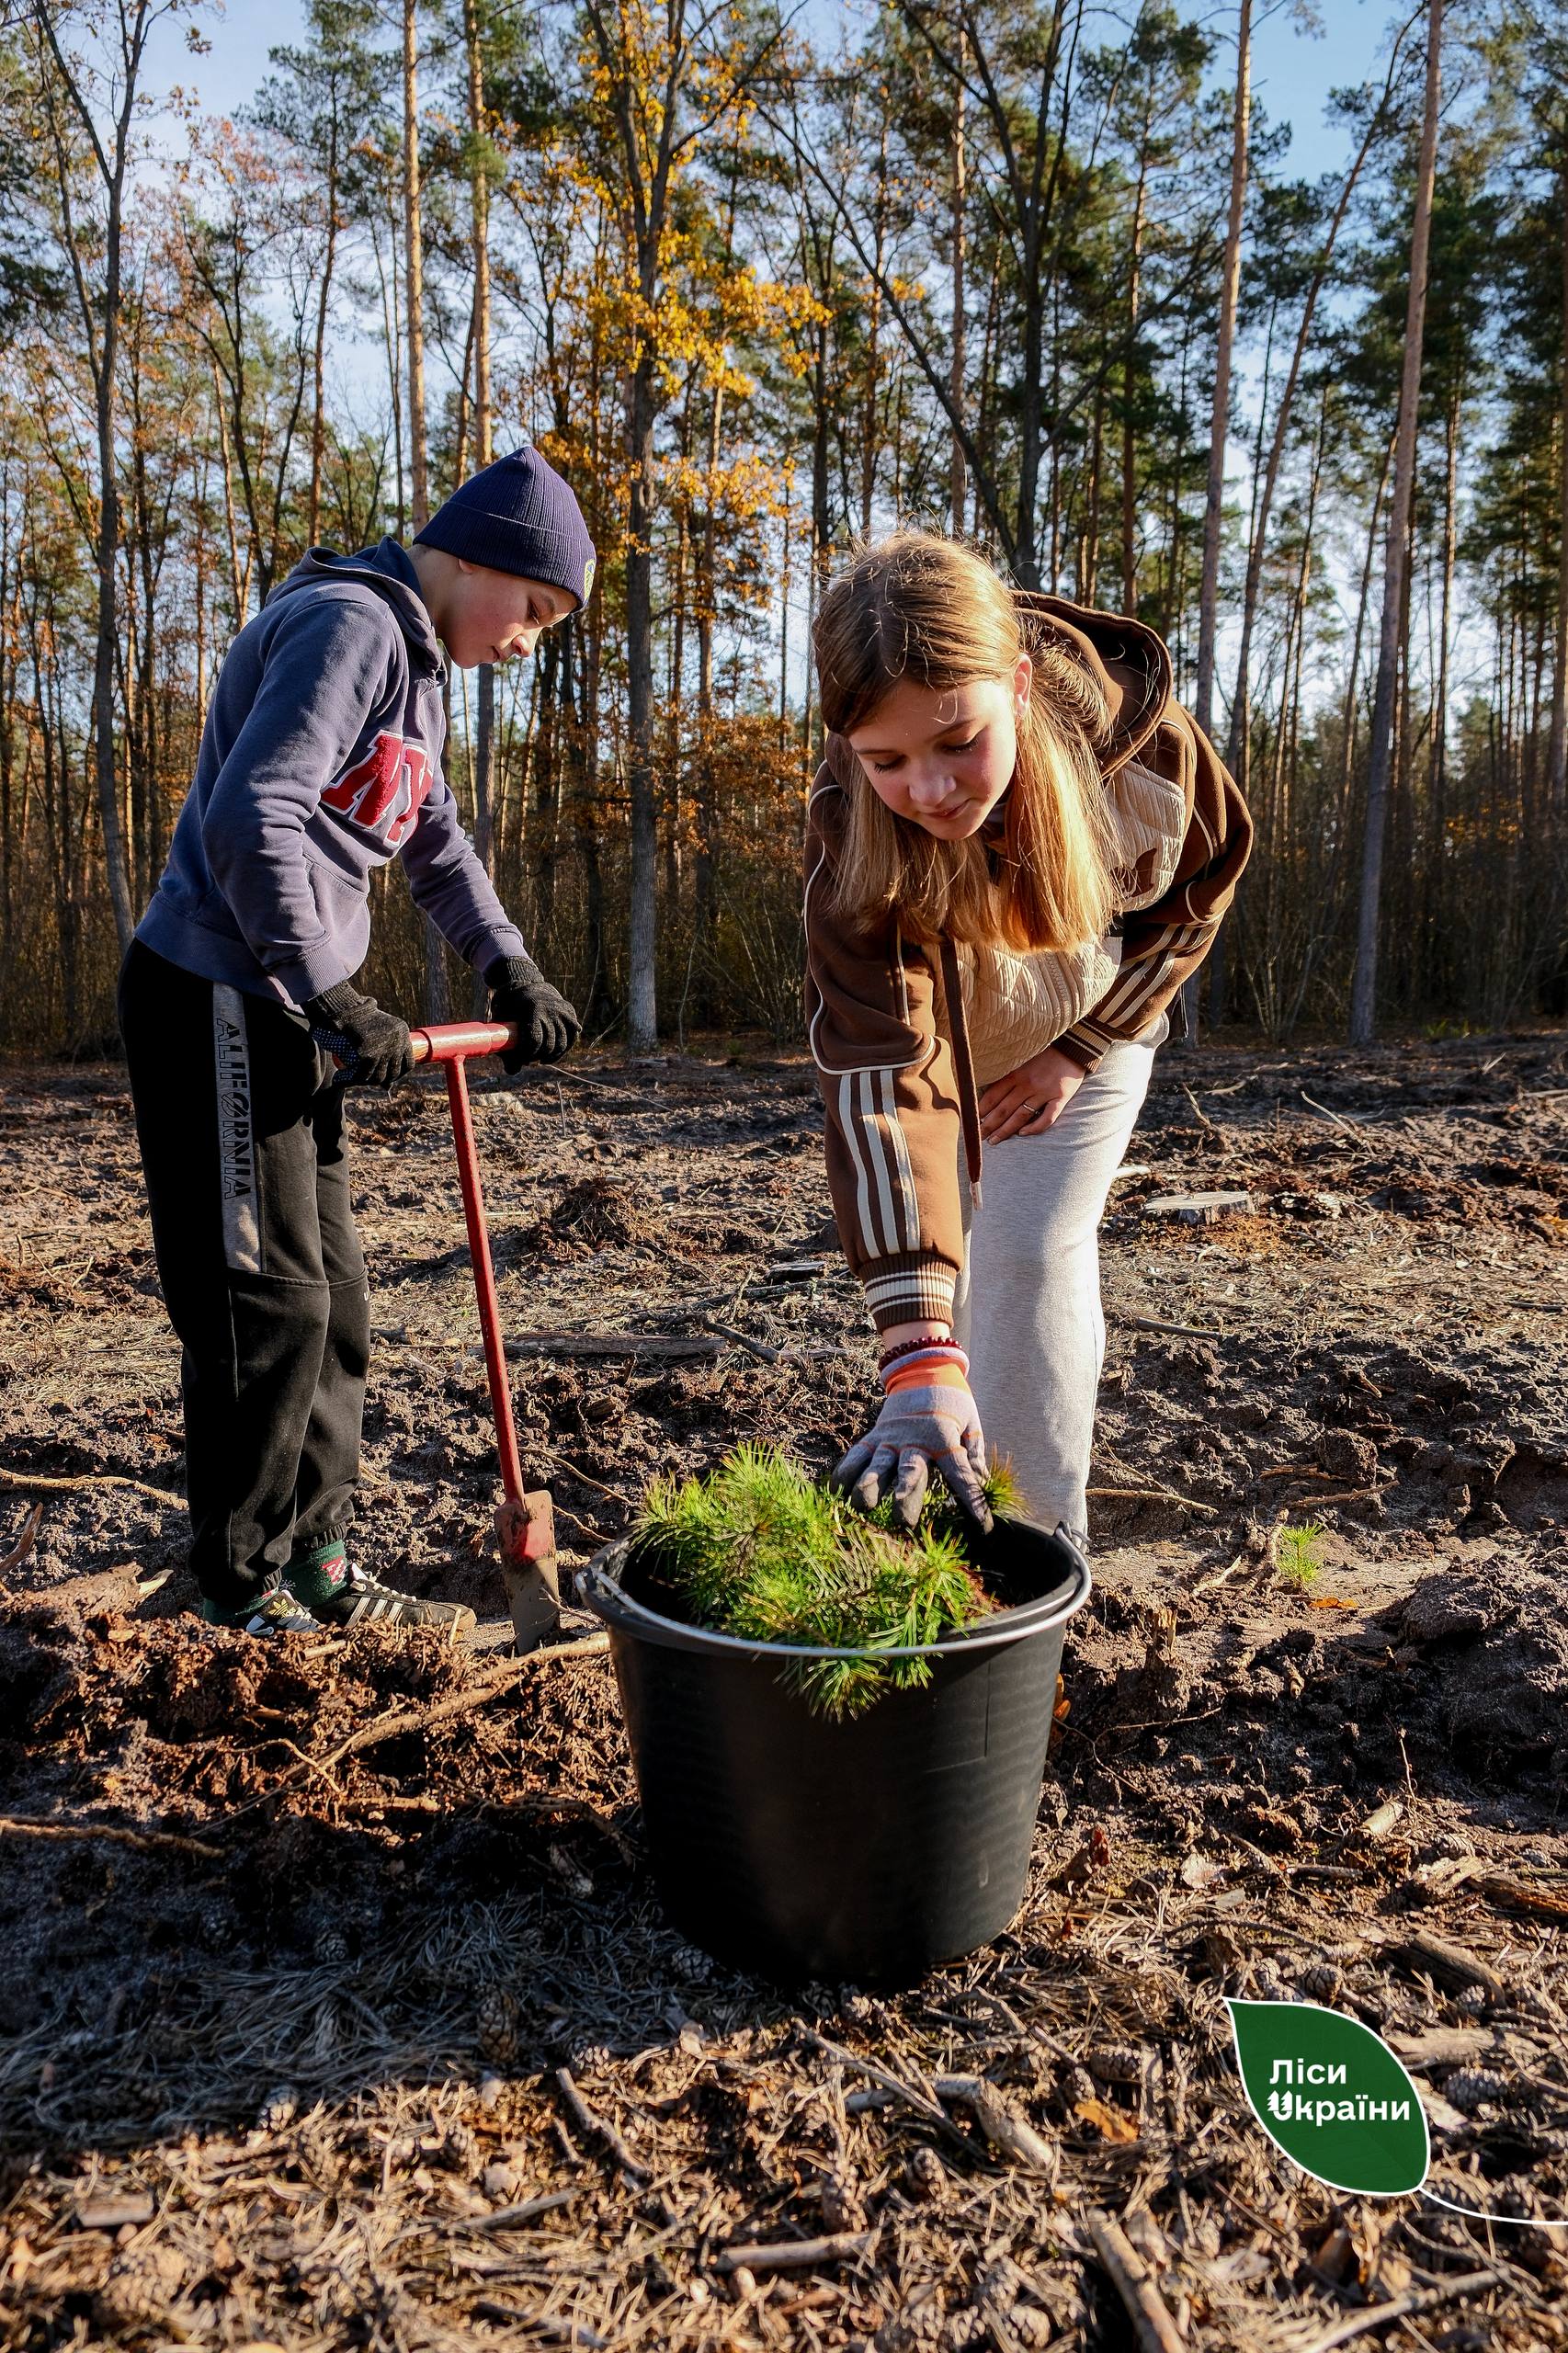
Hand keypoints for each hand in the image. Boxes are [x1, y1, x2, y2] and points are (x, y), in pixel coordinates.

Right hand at [303, 981, 413, 1089]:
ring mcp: (383, 1047)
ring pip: (377, 1077)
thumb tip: (388, 1088)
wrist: (340, 1006)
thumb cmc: (355, 1017)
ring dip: (361, 1082)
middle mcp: (397, 1040)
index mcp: (402, 1032)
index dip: (398, 1074)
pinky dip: (348, 1079)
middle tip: (364, 1079)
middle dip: (379, 1080)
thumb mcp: (376, 1032)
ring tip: (349, 1079)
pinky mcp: (368, 1053)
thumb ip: (384, 1054)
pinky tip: (339, 1079)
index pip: (408, 1063)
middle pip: (393, 1072)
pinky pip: (360, 1074)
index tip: (387, 1078)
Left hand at [485, 953, 579, 1071]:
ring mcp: (564, 1011)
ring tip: (539, 1059)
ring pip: (562, 1044)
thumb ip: (503, 1044)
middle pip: (548, 1045)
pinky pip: (571, 1039)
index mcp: (533, 1008)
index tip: (520, 1059)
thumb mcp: (500, 1020)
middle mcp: (552, 1009)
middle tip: (527, 1060)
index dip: (527, 1055)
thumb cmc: (510, 1006)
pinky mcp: (571, 1014)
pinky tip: (550, 1056)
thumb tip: (512, 1071)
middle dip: (537, 1056)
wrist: (528, 983)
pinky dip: (562, 1051)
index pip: (535, 1040)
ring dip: (550, 1056)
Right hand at [832, 1367, 991, 1531]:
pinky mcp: (875, 1434)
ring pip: (877, 1464)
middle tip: (904, 1521)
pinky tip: (838, 1492)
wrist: (922, 1367)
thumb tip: (984, 1481)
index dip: (971, 1498)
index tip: (983, 1525)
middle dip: (906, 1496)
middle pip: (910, 1471)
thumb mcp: (971, 1420)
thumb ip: (974, 1452)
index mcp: (944, 1437)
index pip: (960, 1473)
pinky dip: (847, 1471)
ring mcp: (891, 1436)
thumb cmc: (952, 1399)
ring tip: (863, 1507)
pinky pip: (857, 1454)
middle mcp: (915, 1438)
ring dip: (870, 1486)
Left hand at [979, 1043, 1085, 1142]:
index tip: (970, 1121)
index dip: (980, 1110)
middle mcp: (1027, 1084)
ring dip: (1005, 1130)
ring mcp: (1044, 1092)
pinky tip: (1024, 1134)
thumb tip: (988, 1092)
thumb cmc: (1045, 1054)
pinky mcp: (1060, 1097)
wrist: (1074, 1047)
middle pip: (1003, 1109)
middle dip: (988, 1125)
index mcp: (1015, 1074)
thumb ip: (1008, 1075)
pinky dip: (1035, 1127)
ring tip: (994, 1140)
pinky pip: (1047, 1117)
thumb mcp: (1022, 1059)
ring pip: (1020, 1116)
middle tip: (977, 1136)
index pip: (992, 1096)